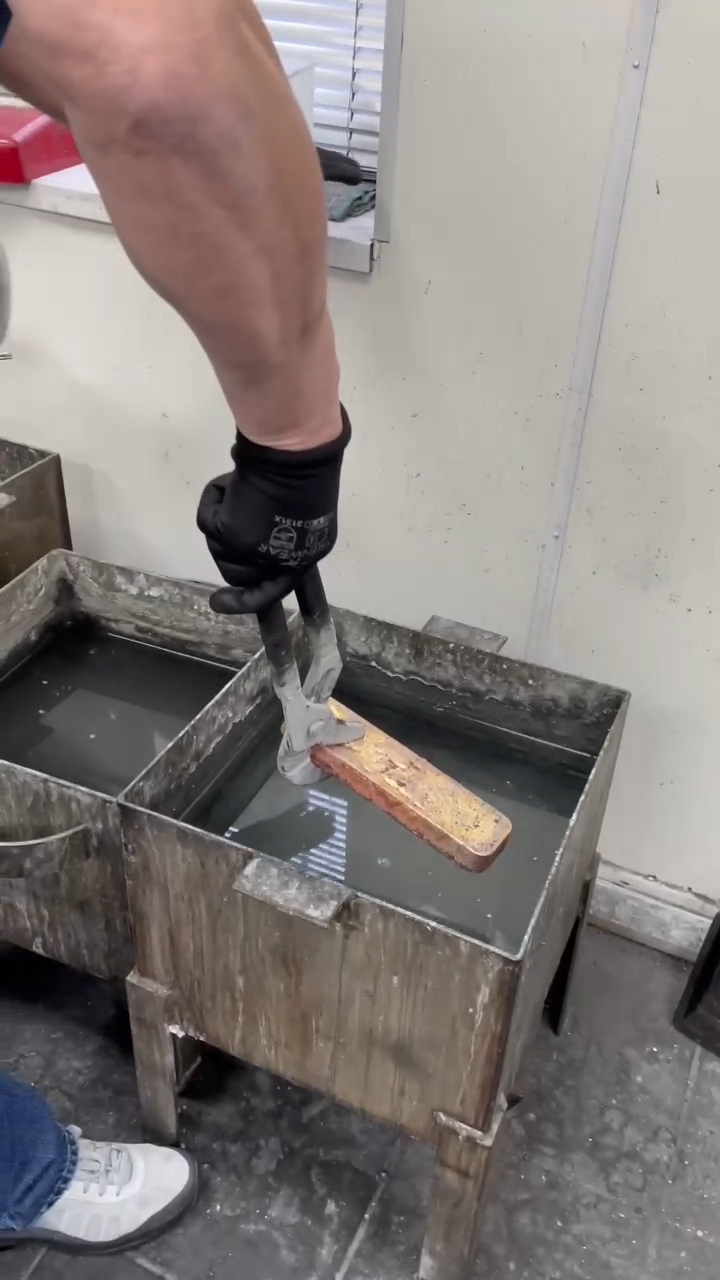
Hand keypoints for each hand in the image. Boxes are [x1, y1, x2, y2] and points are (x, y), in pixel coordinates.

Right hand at [197, 408, 350, 614]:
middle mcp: (283, 563)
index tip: (216, 603)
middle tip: (220, 521)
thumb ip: (276, 526)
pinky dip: (212, 498)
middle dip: (226, 548)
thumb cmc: (304, 466)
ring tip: (239, 487)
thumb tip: (243, 524)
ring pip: (218, 549)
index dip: (246, 600)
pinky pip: (205, 521)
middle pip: (238, 574)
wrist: (297, 451)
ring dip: (220, 518)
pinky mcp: (232, 537)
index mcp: (307, 554)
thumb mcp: (297, 506)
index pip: (275, 589)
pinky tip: (231, 482)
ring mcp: (257, 554)